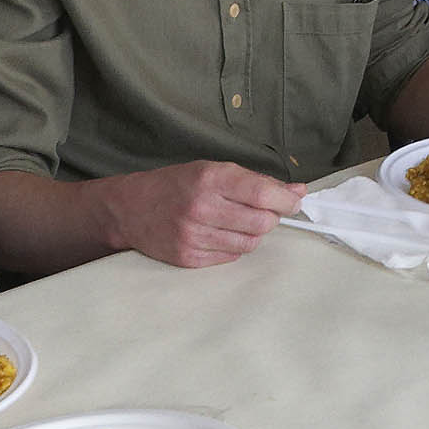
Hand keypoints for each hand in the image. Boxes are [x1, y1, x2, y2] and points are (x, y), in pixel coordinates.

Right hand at [98, 161, 305, 267]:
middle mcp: (201, 208)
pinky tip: (218, 233)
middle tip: (262, 211)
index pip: (262, 194)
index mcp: (209, 179)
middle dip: (270, 218)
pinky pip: (231, 257)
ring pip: (249, 243)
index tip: (294, 200)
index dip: (286, 200)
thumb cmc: (177, 185)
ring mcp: (193, 236)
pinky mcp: (188, 258)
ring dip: (251, 233)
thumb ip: (256, 181)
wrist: (130, 208)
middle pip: (261, 223)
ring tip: (235, 221)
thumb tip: (297, 191)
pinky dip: (233, 246)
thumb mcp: (213, 170)